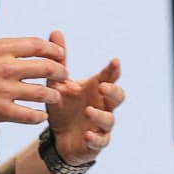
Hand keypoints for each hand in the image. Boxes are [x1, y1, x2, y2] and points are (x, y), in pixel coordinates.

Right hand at [0, 0, 67, 126]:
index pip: (37, 45)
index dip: (53, 50)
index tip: (59, 54)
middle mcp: (6, 68)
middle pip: (46, 68)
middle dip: (59, 72)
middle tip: (63, 76)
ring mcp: (4, 91)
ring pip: (41, 93)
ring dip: (52, 95)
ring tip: (54, 97)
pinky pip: (27, 115)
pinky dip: (37, 116)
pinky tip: (40, 116)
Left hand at [44, 30, 123, 164]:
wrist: (59, 138)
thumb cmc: (63, 107)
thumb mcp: (58, 83)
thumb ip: (59, 61)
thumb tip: (56, 31)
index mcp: (95, 89)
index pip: (109, 77)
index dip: (113, 69)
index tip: (115, 61)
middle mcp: (102, 105)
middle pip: (118, 96)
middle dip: (113, 91)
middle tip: (102, 87)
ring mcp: (101, 125)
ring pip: (110, 119)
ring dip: (101, 115)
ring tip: (88, 111)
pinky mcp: (96, 142)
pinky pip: (101, 141)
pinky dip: (95, 138)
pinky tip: (87, 134)